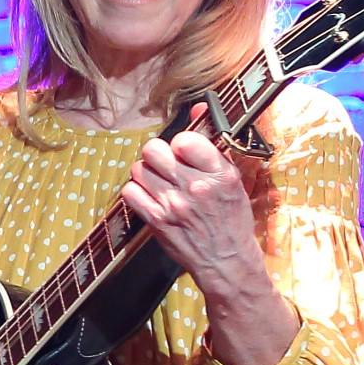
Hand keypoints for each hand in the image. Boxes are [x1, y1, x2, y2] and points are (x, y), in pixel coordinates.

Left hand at [118, 110, 263, 293]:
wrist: (226, 260)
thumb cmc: (230, 218)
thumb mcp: (233, 179)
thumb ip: (214, 143)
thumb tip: (200, 104)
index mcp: (220, 174)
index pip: (185, 140)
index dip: (180, 143)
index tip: (183, 153)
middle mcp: (196, 187)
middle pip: (154, 151)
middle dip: (158, 155)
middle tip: (166, 166)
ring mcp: (174, 204)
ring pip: (140, 169)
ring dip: (146, 173)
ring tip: (160, 183)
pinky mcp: (157, 220)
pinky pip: (130, 192)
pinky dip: (136, 192)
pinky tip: (149, 196)